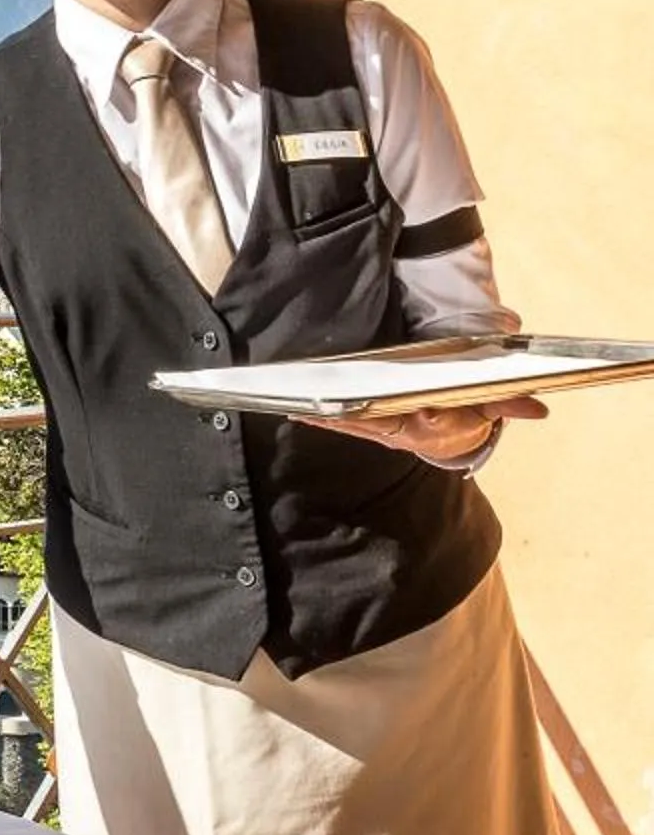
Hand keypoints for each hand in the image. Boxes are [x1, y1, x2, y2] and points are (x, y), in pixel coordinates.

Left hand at [301, 393, 543, 461]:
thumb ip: (508, 403)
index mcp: (434, 424)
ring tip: (301, 407)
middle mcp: (404, 430)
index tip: (415, 412)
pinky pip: (342, 421)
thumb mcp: (490, 404)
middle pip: (378, 421)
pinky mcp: (367, 425)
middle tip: (327, 407)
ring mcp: (383, 428)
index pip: (424, 421)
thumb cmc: (469, 410)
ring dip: (329, 416)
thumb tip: (537, 409)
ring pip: (355, 423)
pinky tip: (297, 410)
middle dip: (354, 416)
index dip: (417, 417)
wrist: (454, 431)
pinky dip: (321, 416)